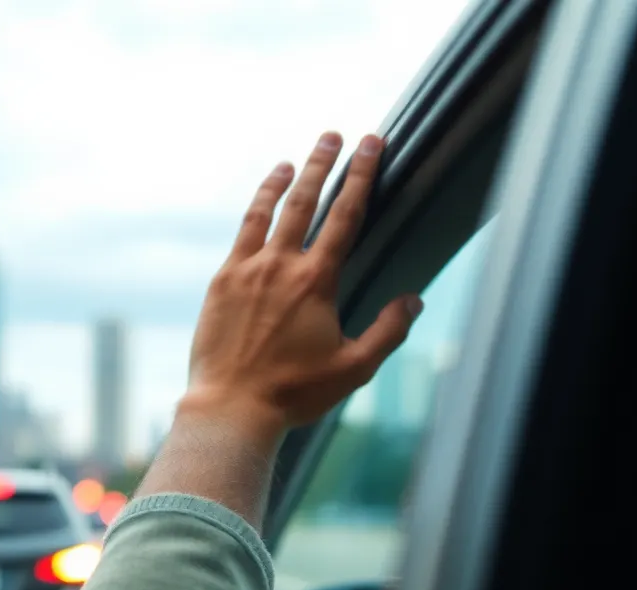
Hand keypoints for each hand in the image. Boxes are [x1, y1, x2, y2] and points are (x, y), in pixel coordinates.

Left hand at [182, 130, 423, 442]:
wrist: (232, 406)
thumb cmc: (295, 392)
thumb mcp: (354, 368)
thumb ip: (388, 331)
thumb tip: (414, 299)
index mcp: (317, 281)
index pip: (345, 215)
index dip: (361, 175)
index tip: (371, 145)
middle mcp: (282, 265)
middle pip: (307, 201)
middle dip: (324, 164)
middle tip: (335, 135)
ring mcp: (248, 269)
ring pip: (269, 210)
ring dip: (285, 180)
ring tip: (295, 160)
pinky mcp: (222, 281)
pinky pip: (242, 233)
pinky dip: (255, 209)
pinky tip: (262, 201)